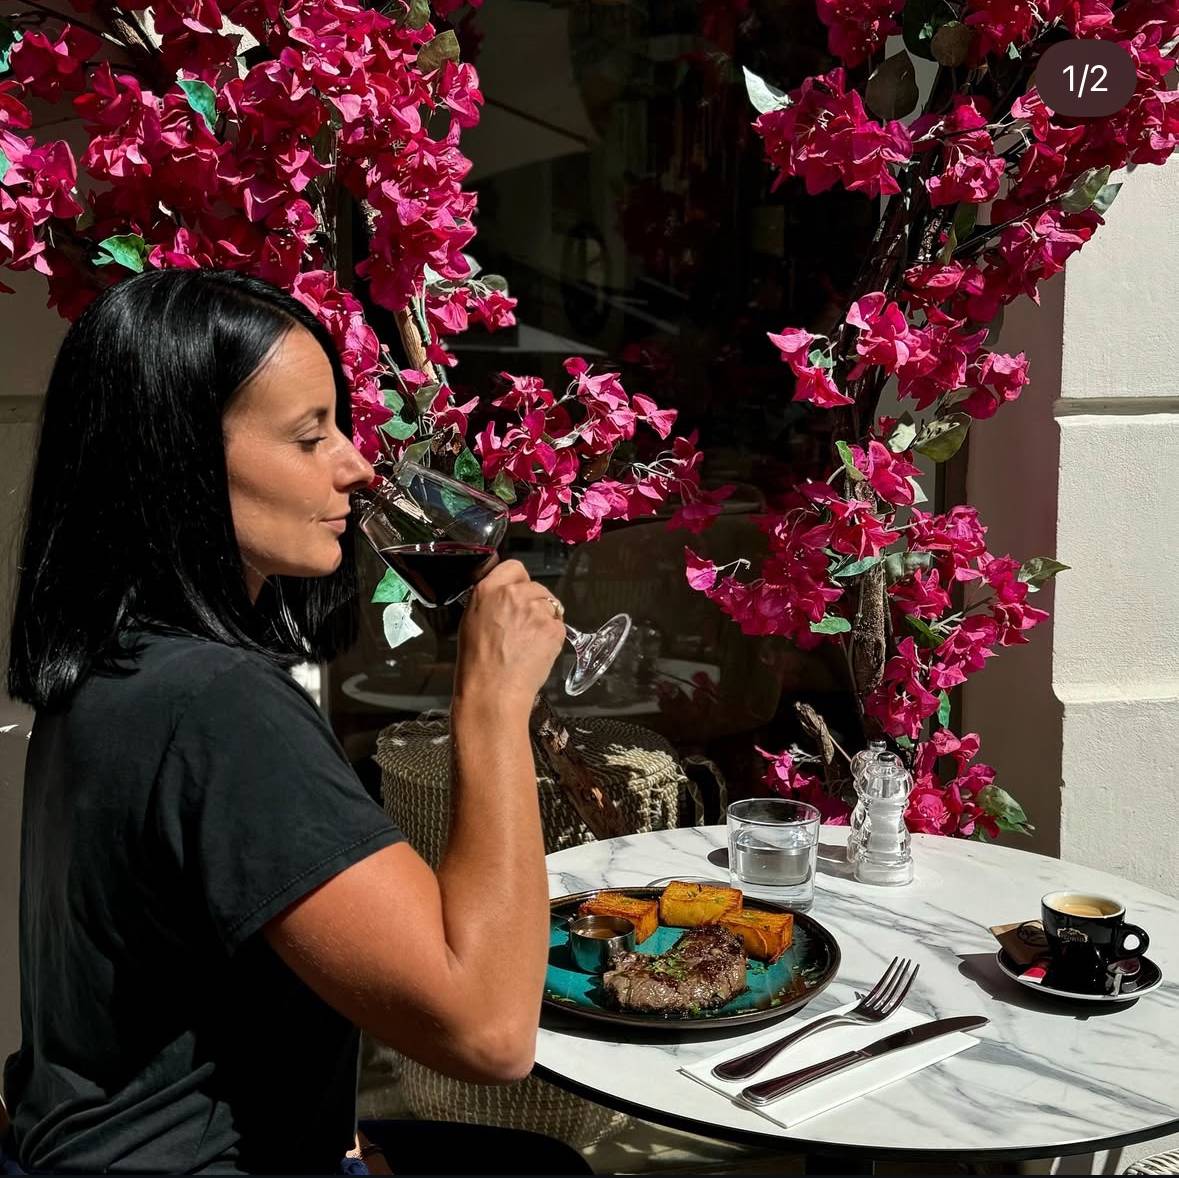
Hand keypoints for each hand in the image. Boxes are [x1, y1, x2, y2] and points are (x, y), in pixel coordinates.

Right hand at [454, 559, 565, 713]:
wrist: (493, 691)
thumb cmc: (477, 663)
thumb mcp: (471, 621)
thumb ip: (490, 599)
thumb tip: (505, 594)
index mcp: (488, 589)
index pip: (514, 566)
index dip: (518, 582)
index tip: (518, 594)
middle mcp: (513, 594)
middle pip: (536, 586)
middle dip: (534, 602)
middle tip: (523, 626)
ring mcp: (536, 610)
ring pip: (550, 605)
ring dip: (544, 619)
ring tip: (529, 642)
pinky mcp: (554, 627)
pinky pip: (558, 624)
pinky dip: (552, 636)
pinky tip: (537, 650)